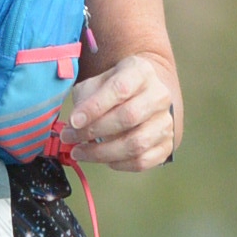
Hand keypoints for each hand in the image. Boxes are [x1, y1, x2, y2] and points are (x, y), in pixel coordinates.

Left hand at [63, 54, 177, 171]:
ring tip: (80, 152)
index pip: (120, 89)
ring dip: (102, 152)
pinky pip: (142, 161)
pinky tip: (103, 159)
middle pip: (129, 117)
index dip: (95, 107)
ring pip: (136, 143)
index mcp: (141, 72)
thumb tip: (74, 125)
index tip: (73, 121)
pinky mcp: (167, 144)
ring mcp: (166, 121)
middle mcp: (159, 96)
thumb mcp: (96, 84)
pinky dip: (118, 164)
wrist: (139, 98)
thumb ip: (85, 100)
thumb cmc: (111, 91)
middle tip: (69, 137)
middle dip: (94, 131)